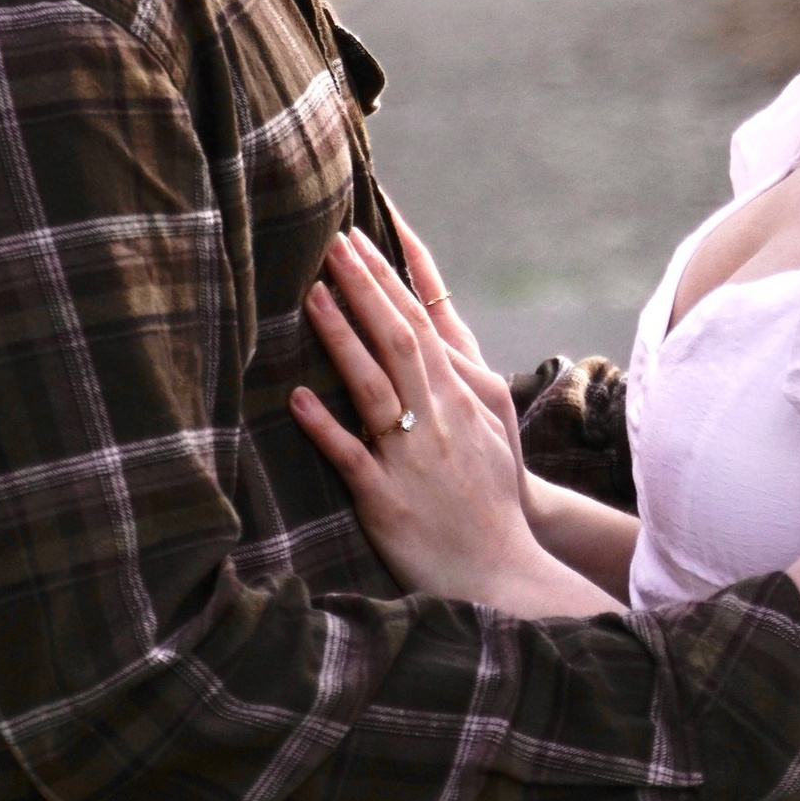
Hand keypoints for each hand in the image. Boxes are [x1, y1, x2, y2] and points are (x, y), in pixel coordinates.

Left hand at [292, 231, 605, 613]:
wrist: (503, 567)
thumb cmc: (492, 494)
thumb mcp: (489, 425)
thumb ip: (456, 376)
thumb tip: (426, 330)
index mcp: (462, 393)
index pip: (422, 320)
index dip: (391, 275)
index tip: (363, 233)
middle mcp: (439, 414)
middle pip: (398, 338)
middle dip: (364, 287)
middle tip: (332, 242)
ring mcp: (414, 455)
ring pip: (375, 386)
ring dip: (343, 338)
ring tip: (312, 296)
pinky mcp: (388, 498)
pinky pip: (353, 456)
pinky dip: (326, 426)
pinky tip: (296, 398)